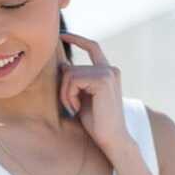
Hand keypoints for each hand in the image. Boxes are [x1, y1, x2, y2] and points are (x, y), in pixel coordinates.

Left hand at [57, 32, 131, 161]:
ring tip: (75, 109)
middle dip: (64, 89)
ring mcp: (108, 73)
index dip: (76, 39)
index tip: (62, 35)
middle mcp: (110, 69)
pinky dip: (69, 96)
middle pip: (71, 68)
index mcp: (107, 71)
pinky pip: (73, 80)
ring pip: (70, 75)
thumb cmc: (96, 122)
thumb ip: (75, 81)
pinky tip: (77, 108)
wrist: (112, 139)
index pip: (92, 47)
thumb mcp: (82, 97)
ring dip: (66, 95)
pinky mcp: (103, 80)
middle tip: (71, 107)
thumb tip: (63, 64)